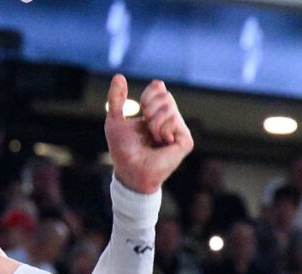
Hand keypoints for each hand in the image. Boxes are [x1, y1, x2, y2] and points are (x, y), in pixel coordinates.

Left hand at [105, 74, 193, 193]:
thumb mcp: (115, 120)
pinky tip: (160, 141)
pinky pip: (175, 122)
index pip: (159, 90)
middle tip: (145, 124)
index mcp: (155, 113)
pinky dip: (163, 129)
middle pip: (166, 96)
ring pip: (170, 108)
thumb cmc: (122, 149)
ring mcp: (179, 130)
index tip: (142, 107)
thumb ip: (116, 98)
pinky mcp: (186, 141)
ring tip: (151, 136)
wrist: (129, 169)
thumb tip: (118, 76)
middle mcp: (169, 120)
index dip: (150, 93)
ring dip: (154, 121)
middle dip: (150, 107)